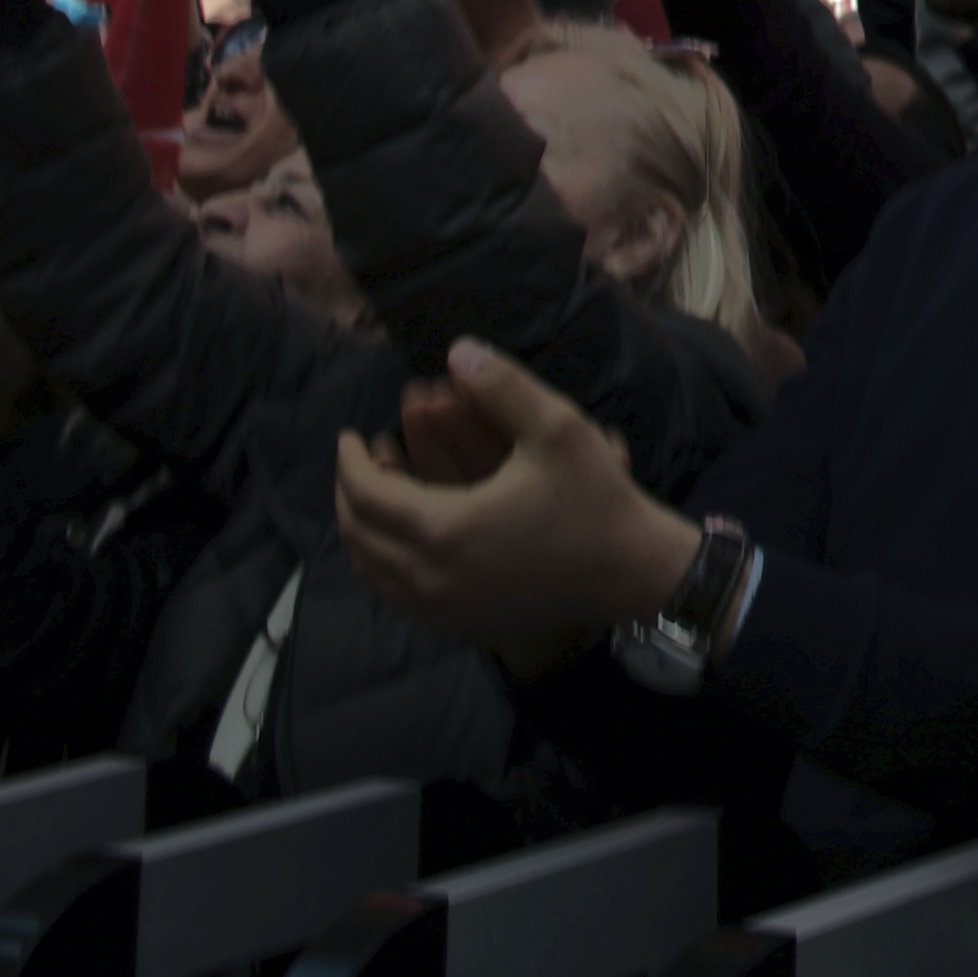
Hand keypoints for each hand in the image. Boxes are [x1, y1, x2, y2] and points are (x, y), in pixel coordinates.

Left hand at [328, 338, 703, 659]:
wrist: (629, 571)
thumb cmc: (594, 498)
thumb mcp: (556, 427)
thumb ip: (503, 385)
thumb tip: (458, 351)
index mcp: (446, 528)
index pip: (367, 495)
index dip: (349, 462)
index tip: (351, 435)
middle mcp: (432, 579)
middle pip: (359, 536)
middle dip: (348, 494)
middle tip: (357, 460)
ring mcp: (443, 610)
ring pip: (371, 573)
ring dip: (361, 531)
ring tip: (372, 495)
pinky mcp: (459, 625)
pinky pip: (396, 597)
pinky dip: (382, 565)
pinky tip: (398, 541)